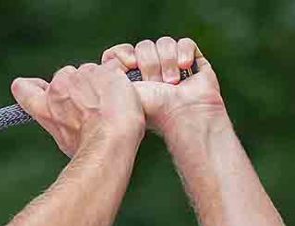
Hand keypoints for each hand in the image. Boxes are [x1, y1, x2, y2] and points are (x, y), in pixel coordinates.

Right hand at [11, 59, 144, 157]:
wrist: (108, 141)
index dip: (30, 86)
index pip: (24, 88)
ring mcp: (79, 77)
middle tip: (95, 107)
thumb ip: (61, 121)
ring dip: (102, 81)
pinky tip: (123, 94)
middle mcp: (57, 88)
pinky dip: (120, 78)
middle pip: (67, 76)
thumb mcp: (65, 139)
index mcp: (44, 109)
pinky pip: (113, 66)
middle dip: (81, 86)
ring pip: (91, 70)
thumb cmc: (89, 148)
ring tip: (111, 105)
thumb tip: (67, 122)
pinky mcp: (103, 70)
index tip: (37, 88)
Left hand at [101, 37, 225, 136]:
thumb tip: (102, 63)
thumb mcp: (120, 91)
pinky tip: (185, 68)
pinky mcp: (191, 61)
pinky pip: (185, 43)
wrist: (184, 113)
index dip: (124, 53)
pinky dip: (184, 53)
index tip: (131, 64)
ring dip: (168, 61)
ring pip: (164, 43)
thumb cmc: (153, 108)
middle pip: (144, 46)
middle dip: (150, 63)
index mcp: (130, 79)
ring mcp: (171, 65)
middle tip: (157, 83)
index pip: (120, 52)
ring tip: (173, 82)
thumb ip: (106, 77)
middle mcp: (149, 71)